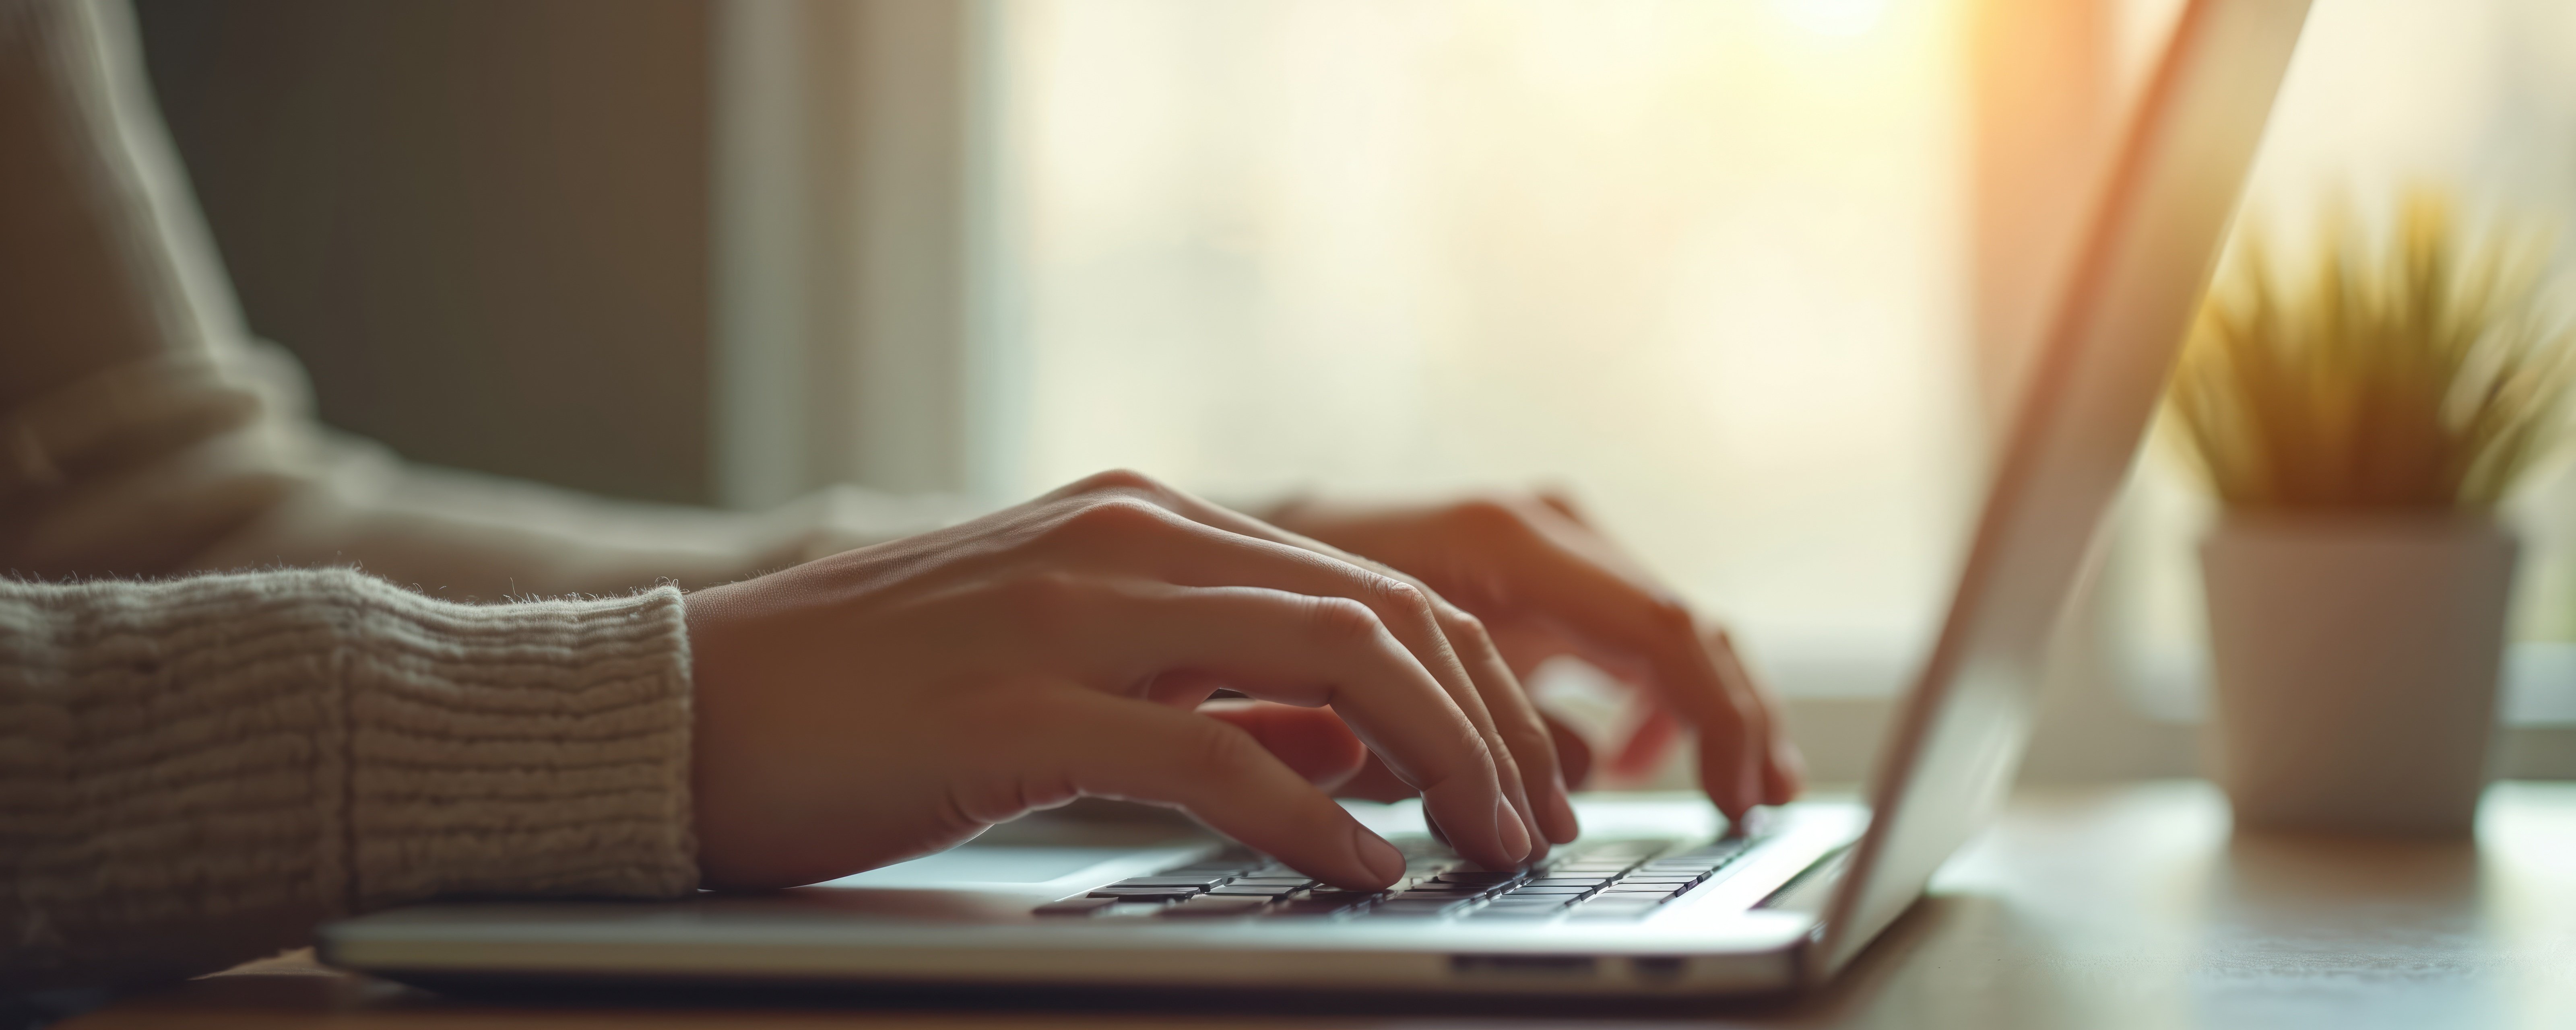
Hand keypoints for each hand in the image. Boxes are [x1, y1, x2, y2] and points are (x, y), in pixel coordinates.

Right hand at [683, 471, 1576, 891]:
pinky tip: (1368, 868)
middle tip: (1543, 823)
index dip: (1473, 681)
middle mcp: (1123, 540)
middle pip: (1378, 612)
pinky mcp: (1016, 705)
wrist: (681, 706)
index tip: (1526, 774)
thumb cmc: (868, 705)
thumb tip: (1352, 748)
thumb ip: (1217, 696)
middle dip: (1489, 721)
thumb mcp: (1068, 676)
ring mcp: (1070, 612)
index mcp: (1140, 524)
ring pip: (1325, 659)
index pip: (1367, 585)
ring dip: (1437, 758)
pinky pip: (1210, 754)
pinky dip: (1313, 815)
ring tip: (1491, 843)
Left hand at [1267, 491, 1802, 817]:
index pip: (1662, 629)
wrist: (1268, 547)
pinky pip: (1629, 636)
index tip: (1728, 797)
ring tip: (1735, 791)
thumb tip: (1567, 790)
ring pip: (1671, 630)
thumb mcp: (1385, 670)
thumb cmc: (1312, 605)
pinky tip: (1628, 758)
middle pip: (1686, 626)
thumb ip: (1476, 726)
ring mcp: (1555, 541)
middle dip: (1735, 720)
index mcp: (1513, 540)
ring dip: (1709, 713)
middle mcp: (1549, 526)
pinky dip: (1650, 699)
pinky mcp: (1551, 572)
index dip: (1713, 718)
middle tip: (1757, 804)